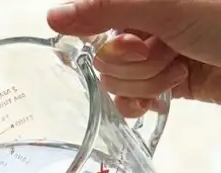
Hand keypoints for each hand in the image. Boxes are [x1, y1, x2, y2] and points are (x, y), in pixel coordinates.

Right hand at [47, 0, 220, 116]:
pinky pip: (130, 97)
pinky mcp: (167, 80)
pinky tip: (161, 95)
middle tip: (167, 53)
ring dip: (147, 80)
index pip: (94, 19)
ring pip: (116, 79)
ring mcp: (157, 52)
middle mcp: (147, 22)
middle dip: (133, 62)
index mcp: (143, 1)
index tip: (135, 41)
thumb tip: (53, 16)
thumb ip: (106, 9)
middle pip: (102, 53)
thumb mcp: (166, 8)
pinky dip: (141, 101)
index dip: (105, 37)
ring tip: (180, 69)